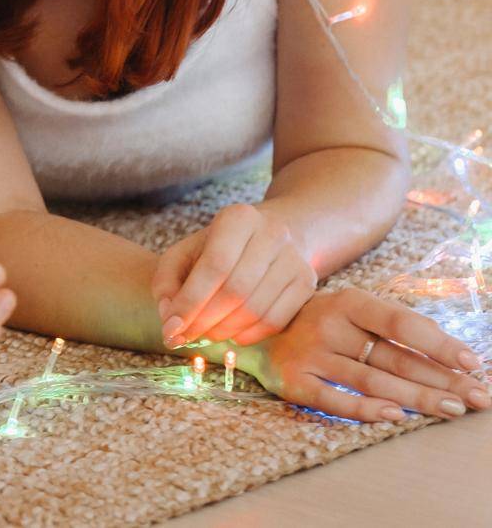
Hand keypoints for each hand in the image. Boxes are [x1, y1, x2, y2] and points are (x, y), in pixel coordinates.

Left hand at [152, 203, 317, 347]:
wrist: (276, 232)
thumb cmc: (221, 246)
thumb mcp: (187, 251)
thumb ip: (168, 280)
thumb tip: (170, 317)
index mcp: (238, 218)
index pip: (214, 266)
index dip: (190, 301)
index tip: (171, 328)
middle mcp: (272, 235)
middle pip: (236, 291)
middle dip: (205, 320)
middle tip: (185, 336)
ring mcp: (294, 260)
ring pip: (256, 309)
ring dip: (224, 331)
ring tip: (205, 334)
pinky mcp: (307, 284)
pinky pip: (276, 321)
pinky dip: (249, 335)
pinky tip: (232, 334)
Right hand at [239, 286, 489, 421]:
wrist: (249, 328)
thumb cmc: (318, 322)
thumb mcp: (350, 311)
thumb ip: (391, 326)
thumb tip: (449, 353)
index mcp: (348, 302)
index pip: (402, 323)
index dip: (440, 344)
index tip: (473, 363)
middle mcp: (329, 325)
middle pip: (394, 358)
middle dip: (442, 380)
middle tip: (478, 398)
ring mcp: (310, 353)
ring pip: (372, 381)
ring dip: (417, 399)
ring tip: (452, 410)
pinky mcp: (294, 380)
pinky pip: (334, 399)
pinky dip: (365, 409)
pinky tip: (394, 417)